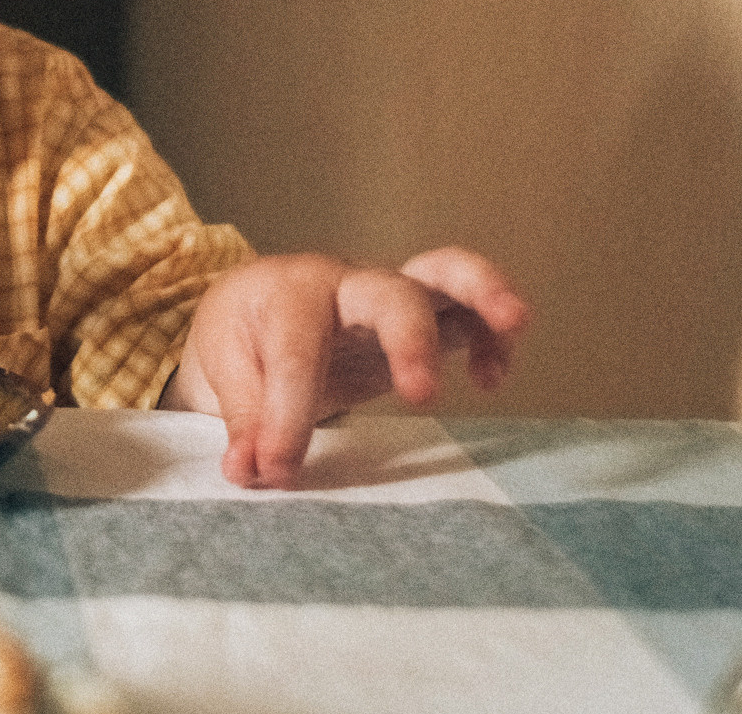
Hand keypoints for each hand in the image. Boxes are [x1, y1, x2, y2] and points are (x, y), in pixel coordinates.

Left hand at [162, 246, 530, 489]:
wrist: (256, 307)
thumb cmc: (244, 334)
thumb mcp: (226, 369)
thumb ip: (245, 418)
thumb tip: (252, 470)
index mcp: (288, 295)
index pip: (295, 355)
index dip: (287, 416)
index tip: (276, 469)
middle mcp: (348, 285)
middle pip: (389, 292)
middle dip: (409, 339)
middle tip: (422, 397)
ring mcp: (392, 297)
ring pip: (447, 273)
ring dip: (484, 293)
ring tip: (515, 324)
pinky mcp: (425, 320)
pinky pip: (468, 313)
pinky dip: (490, 338)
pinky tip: (491, 380)